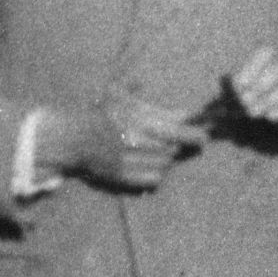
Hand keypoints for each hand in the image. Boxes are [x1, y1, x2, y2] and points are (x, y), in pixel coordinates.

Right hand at [41, 95, 208, 191]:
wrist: (73, 138)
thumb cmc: (101, 114)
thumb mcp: (123, 97)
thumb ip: (154, 104)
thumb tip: (186, 113)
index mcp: (139, 119)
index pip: (179, 131)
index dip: (196, 135)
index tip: (204, 137)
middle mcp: (136, 140)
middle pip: (174, 149)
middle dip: (176, 145)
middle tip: (172, 141)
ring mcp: (130, 160)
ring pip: (166, 164)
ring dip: (165, 158)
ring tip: (152, 150)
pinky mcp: (124, 176)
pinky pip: (155, 178)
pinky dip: (156, 173)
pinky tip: (147, 163)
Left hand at [227, 46, 277, 136]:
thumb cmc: (261, 93)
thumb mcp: (246, 85)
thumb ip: (235, 85)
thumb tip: (225, 89)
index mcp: (271, 59)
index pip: (266, 53)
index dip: (252, 67)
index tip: (241, 84)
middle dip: (260, 87)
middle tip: (245, 102)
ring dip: (269, 101)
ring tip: (253, 112)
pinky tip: (269, 117)